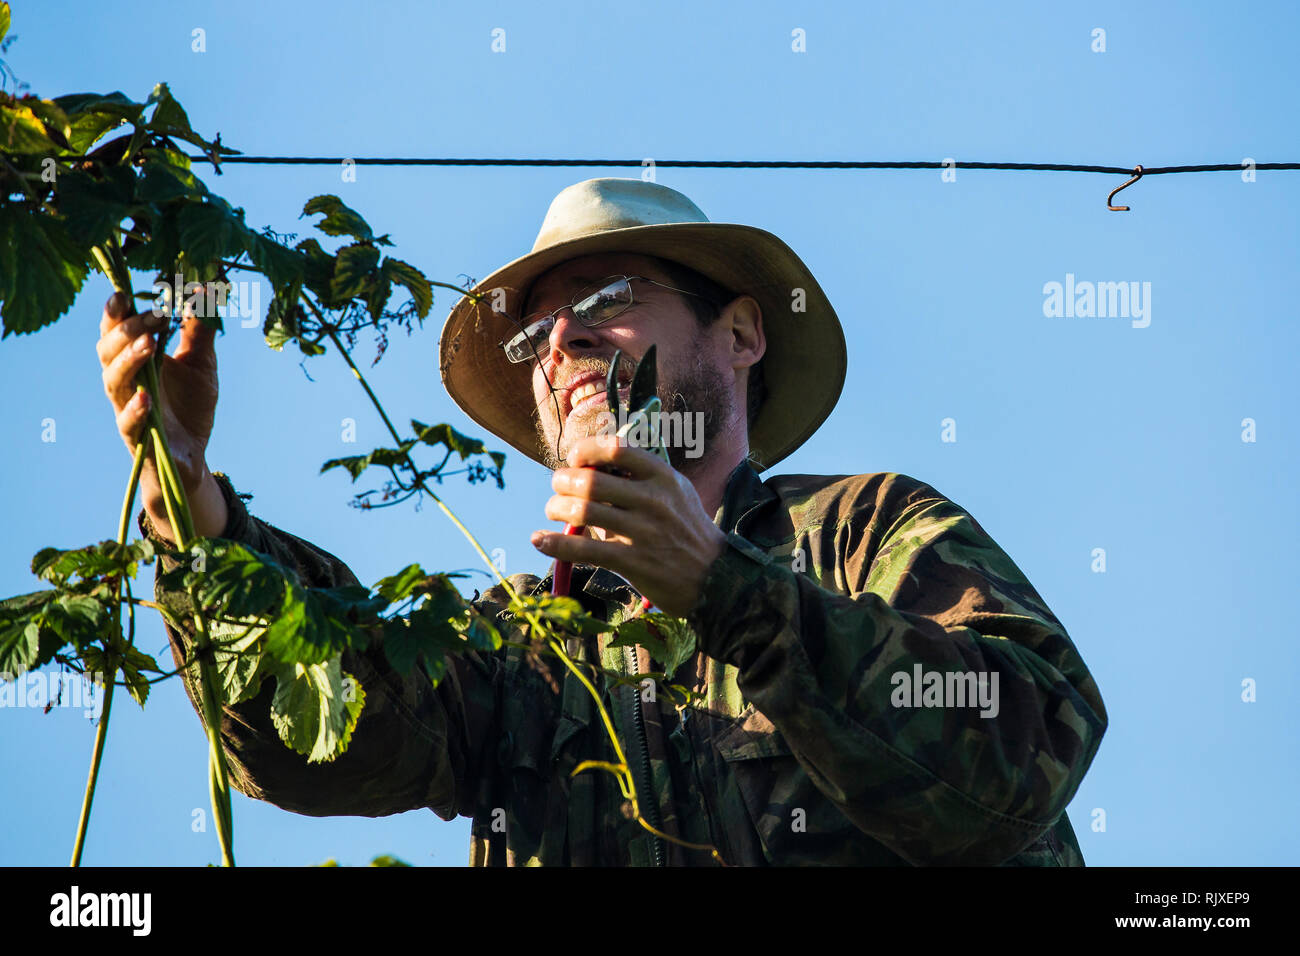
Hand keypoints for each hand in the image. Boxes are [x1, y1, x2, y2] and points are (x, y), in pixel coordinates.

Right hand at [97, 291, 223, 541]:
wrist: (191, 456)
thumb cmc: (190, 406)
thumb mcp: (201, 363)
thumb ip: (199, 330)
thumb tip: (205, 291)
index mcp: (134, 359)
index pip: (116, 330)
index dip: (116, 312)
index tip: (125, 293)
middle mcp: (124, 381)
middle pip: (108, 351)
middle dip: (129, 330)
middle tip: (157, 316)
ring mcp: (127, 409)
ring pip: (114, 382)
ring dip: (129, 361)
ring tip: (149, 344)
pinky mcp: (137, 438)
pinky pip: (128, 423)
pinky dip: (135, 409)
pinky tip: (147, 397)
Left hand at [530, 433, 727, 616]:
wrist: (716, 577)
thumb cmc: (688, 531)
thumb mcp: (676, 493)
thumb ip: (641, 478)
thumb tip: (592, 469)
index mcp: (663, 477)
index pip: (616, 449)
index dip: (585, 450)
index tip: (574, 458)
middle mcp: (653, 500)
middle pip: (591, 480)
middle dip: (562, 481)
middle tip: (557, 488)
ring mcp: (643, 532)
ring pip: (583, 511)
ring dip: (556, 508)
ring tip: (552, 511)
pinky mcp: (633, 561)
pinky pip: (584, 550)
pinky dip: (555, 543)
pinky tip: (539, 540)